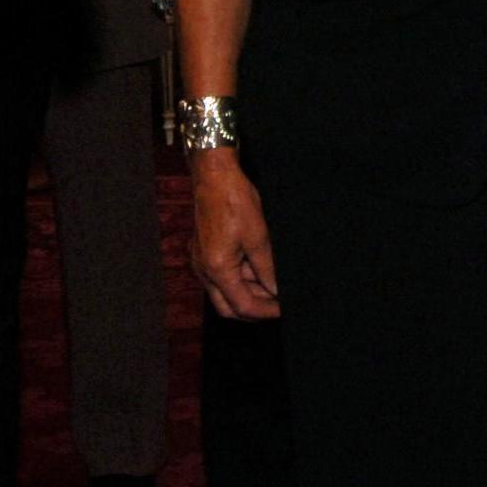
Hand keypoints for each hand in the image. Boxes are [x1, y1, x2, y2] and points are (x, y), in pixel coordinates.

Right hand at [189, 152, 280, 319]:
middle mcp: (204, 270)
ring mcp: (202, 261)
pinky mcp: (205, 251)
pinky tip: (260, 268)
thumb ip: (267, 268)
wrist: (214, 175)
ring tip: (274, 281)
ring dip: (249, 291)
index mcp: (217, 268)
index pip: (242, 306)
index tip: (284, 309)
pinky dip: (241, 277)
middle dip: (254, 308)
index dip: (266, 311)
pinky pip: (222, 275)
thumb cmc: (234, 200)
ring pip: (226, 291)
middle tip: (278, 304)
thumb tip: (276, 291)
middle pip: (229, 306)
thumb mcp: (258, 237)